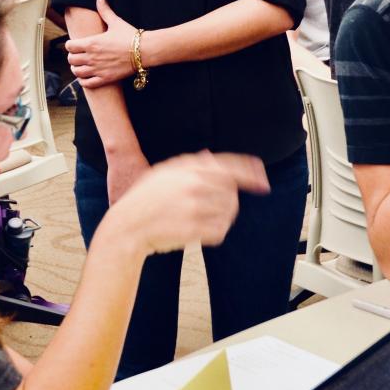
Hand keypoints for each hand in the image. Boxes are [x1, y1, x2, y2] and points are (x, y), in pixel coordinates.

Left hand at [65, 0, 137, 88]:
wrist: (144, 51)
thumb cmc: (129, 36)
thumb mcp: (116, 22)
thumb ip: (105, 11)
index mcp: (91, 43)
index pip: (69, 46)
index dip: (70, 45)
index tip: (75, 45)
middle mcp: (92, 57)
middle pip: (71, 60)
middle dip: (72, 57)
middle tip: (77, 55)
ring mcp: (98, 69)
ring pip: (77, 72)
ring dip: (76, 69)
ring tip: (80, 67)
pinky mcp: (105, 78)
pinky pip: (87, 83)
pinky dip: (83, 81)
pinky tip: (86, 77)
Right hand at [107, 152, 269, 254]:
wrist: (127, 226)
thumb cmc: (144, 200)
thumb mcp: (162, 173)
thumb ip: (187, 164)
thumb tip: (210, 157)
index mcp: (187, 169)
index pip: (228, 167)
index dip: (249, 172)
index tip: (263, 180)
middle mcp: (193, 185)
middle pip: (231, 191)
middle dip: (230, 200)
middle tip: (217, 208)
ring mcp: (194, 207)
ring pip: (228, 212)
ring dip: (223, 217)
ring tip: (203, 221)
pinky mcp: (193, 229)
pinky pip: (220, 231)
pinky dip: (216, 233)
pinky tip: (201, 232)